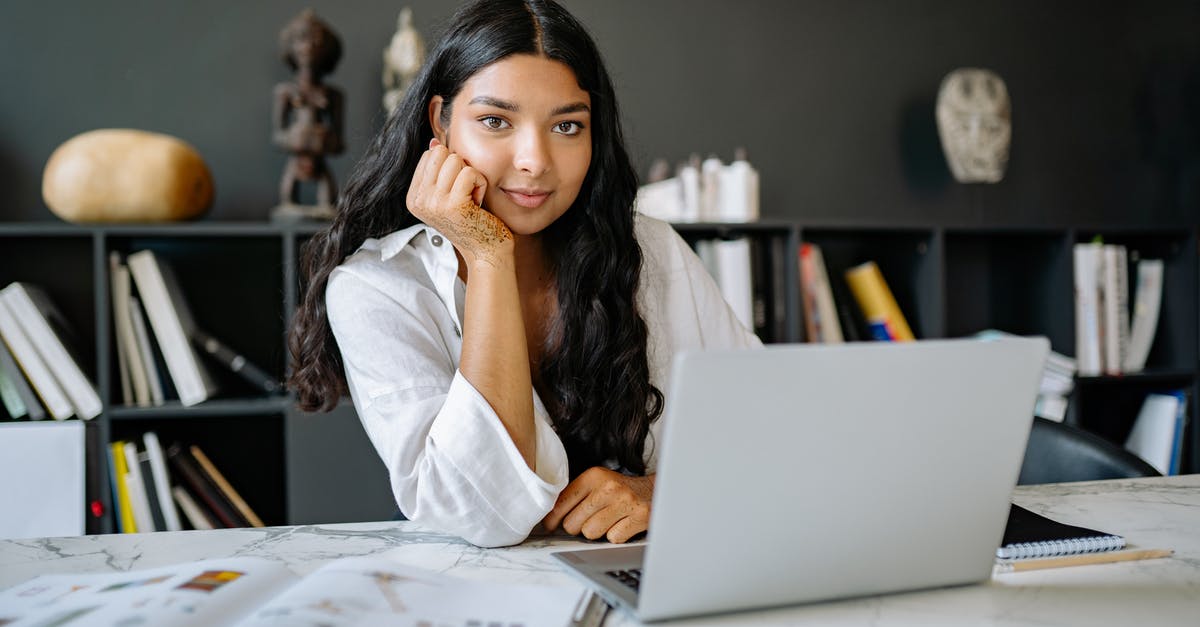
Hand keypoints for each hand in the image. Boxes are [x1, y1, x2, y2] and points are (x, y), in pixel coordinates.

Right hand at [406, 138, 512, 266]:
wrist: (486, 252)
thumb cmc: (472, 220)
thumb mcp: (448, 194)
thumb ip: (438, 169)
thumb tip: (434, 142)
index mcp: (414, 198)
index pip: (429, 155)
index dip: (449, 168)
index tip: (455, 194)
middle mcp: (419, 201)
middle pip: (441, 153)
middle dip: (460, 168)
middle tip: (465, 194)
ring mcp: (434, 204)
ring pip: (456, 160)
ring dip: (472, 177)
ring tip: (471, 199)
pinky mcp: (454, 205)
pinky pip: (471, 172)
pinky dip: (481, 184)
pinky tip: (478, 203)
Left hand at [543, 467, 653, 542]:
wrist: (656, 490)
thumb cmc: (621, 490)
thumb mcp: (597, 484)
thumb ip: (575, 496)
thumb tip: (549, 518)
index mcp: (594, 476)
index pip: (562, 502)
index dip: (552, 519)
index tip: (550, 526)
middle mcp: (608, 487)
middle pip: (573, 523)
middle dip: (577, 527)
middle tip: (588, 521)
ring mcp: (625, 502)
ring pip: (591, 532)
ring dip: (597, 532)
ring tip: (607, 521)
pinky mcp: (639, 517)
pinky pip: (613, 539)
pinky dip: (616, 536)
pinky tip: (622, 524)